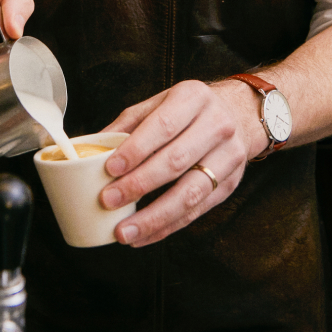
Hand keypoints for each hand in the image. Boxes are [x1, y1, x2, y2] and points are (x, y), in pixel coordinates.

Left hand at [99, 79, 265, 247]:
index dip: (136, 149)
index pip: (164, 125)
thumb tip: (92, 146)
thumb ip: (129, 123)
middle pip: (176, 160)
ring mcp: (228, 156)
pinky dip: (168, 226)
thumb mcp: (162, 102)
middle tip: (109, 200)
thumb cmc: (190, 110)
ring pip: (190, 192)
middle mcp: (216, 125)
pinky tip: (145, 234)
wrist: (238, 114)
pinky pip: (197, 211)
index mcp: (193, 97)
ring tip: (125, 230)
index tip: (110, 168)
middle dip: (139, 184)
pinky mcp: (229, 184)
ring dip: (155, 216)